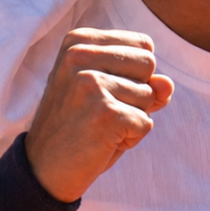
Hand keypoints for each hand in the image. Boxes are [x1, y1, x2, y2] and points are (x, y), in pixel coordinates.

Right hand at [25, 28, 173, 202]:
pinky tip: (102, 142)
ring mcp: (91, 83)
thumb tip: (167, 84)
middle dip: (138, 93)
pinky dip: (131, 138)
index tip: (102, 91)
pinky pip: (146, 123)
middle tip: (102, 111)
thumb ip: (143, 81)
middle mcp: (80, 55)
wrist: (42, 168)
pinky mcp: (104, 113)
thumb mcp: (109, 93)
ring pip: (150, 96)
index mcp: (79, 41)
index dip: (135, 74)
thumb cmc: (79, 126)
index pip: (143, 45)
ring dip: (132, 118)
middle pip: (149, 64)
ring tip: (99, 126)